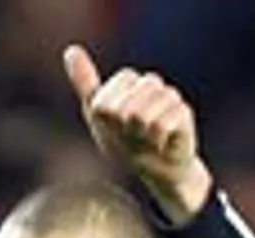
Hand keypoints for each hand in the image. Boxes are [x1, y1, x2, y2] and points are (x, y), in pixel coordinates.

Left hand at [63, 45, 211, 225]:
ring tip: (146, 139)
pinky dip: (154, 142)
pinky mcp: (183, 113)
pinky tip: (160, 144)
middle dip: (123, 128)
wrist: (155, 170)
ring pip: (141, 115)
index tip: (114, 125)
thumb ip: (85, 83)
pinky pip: (159, 126)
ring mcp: (169, 96)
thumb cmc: (125, 143)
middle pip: (124, 105)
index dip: (108, 113)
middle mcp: (151, 84)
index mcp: (128, 81)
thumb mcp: (98, 115)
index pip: (109, 94)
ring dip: (138, 136)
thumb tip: (71, 50)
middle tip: (131, 135)